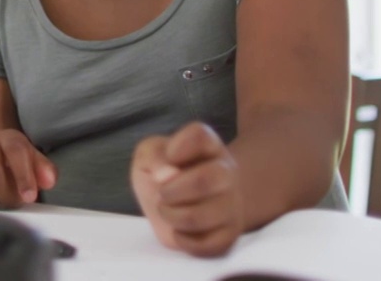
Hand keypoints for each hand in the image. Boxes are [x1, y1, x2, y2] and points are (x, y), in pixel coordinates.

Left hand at [131, 122, 242, 257]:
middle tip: (163, 193)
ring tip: (168, 211)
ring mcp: (232, 205)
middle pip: (209, 178)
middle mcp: (226, 172)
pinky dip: (184, 241)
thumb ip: (152, 155)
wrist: (180, 203)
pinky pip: (207, 245)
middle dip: (173, 190)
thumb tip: (166, 175)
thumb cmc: (163, 173)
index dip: (177, 147)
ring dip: (173, 216)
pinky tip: (181, 230)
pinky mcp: (230, 235)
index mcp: (208, 146)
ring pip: (203, 216)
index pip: (200, 135)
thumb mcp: (149, 155)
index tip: (169, 157)